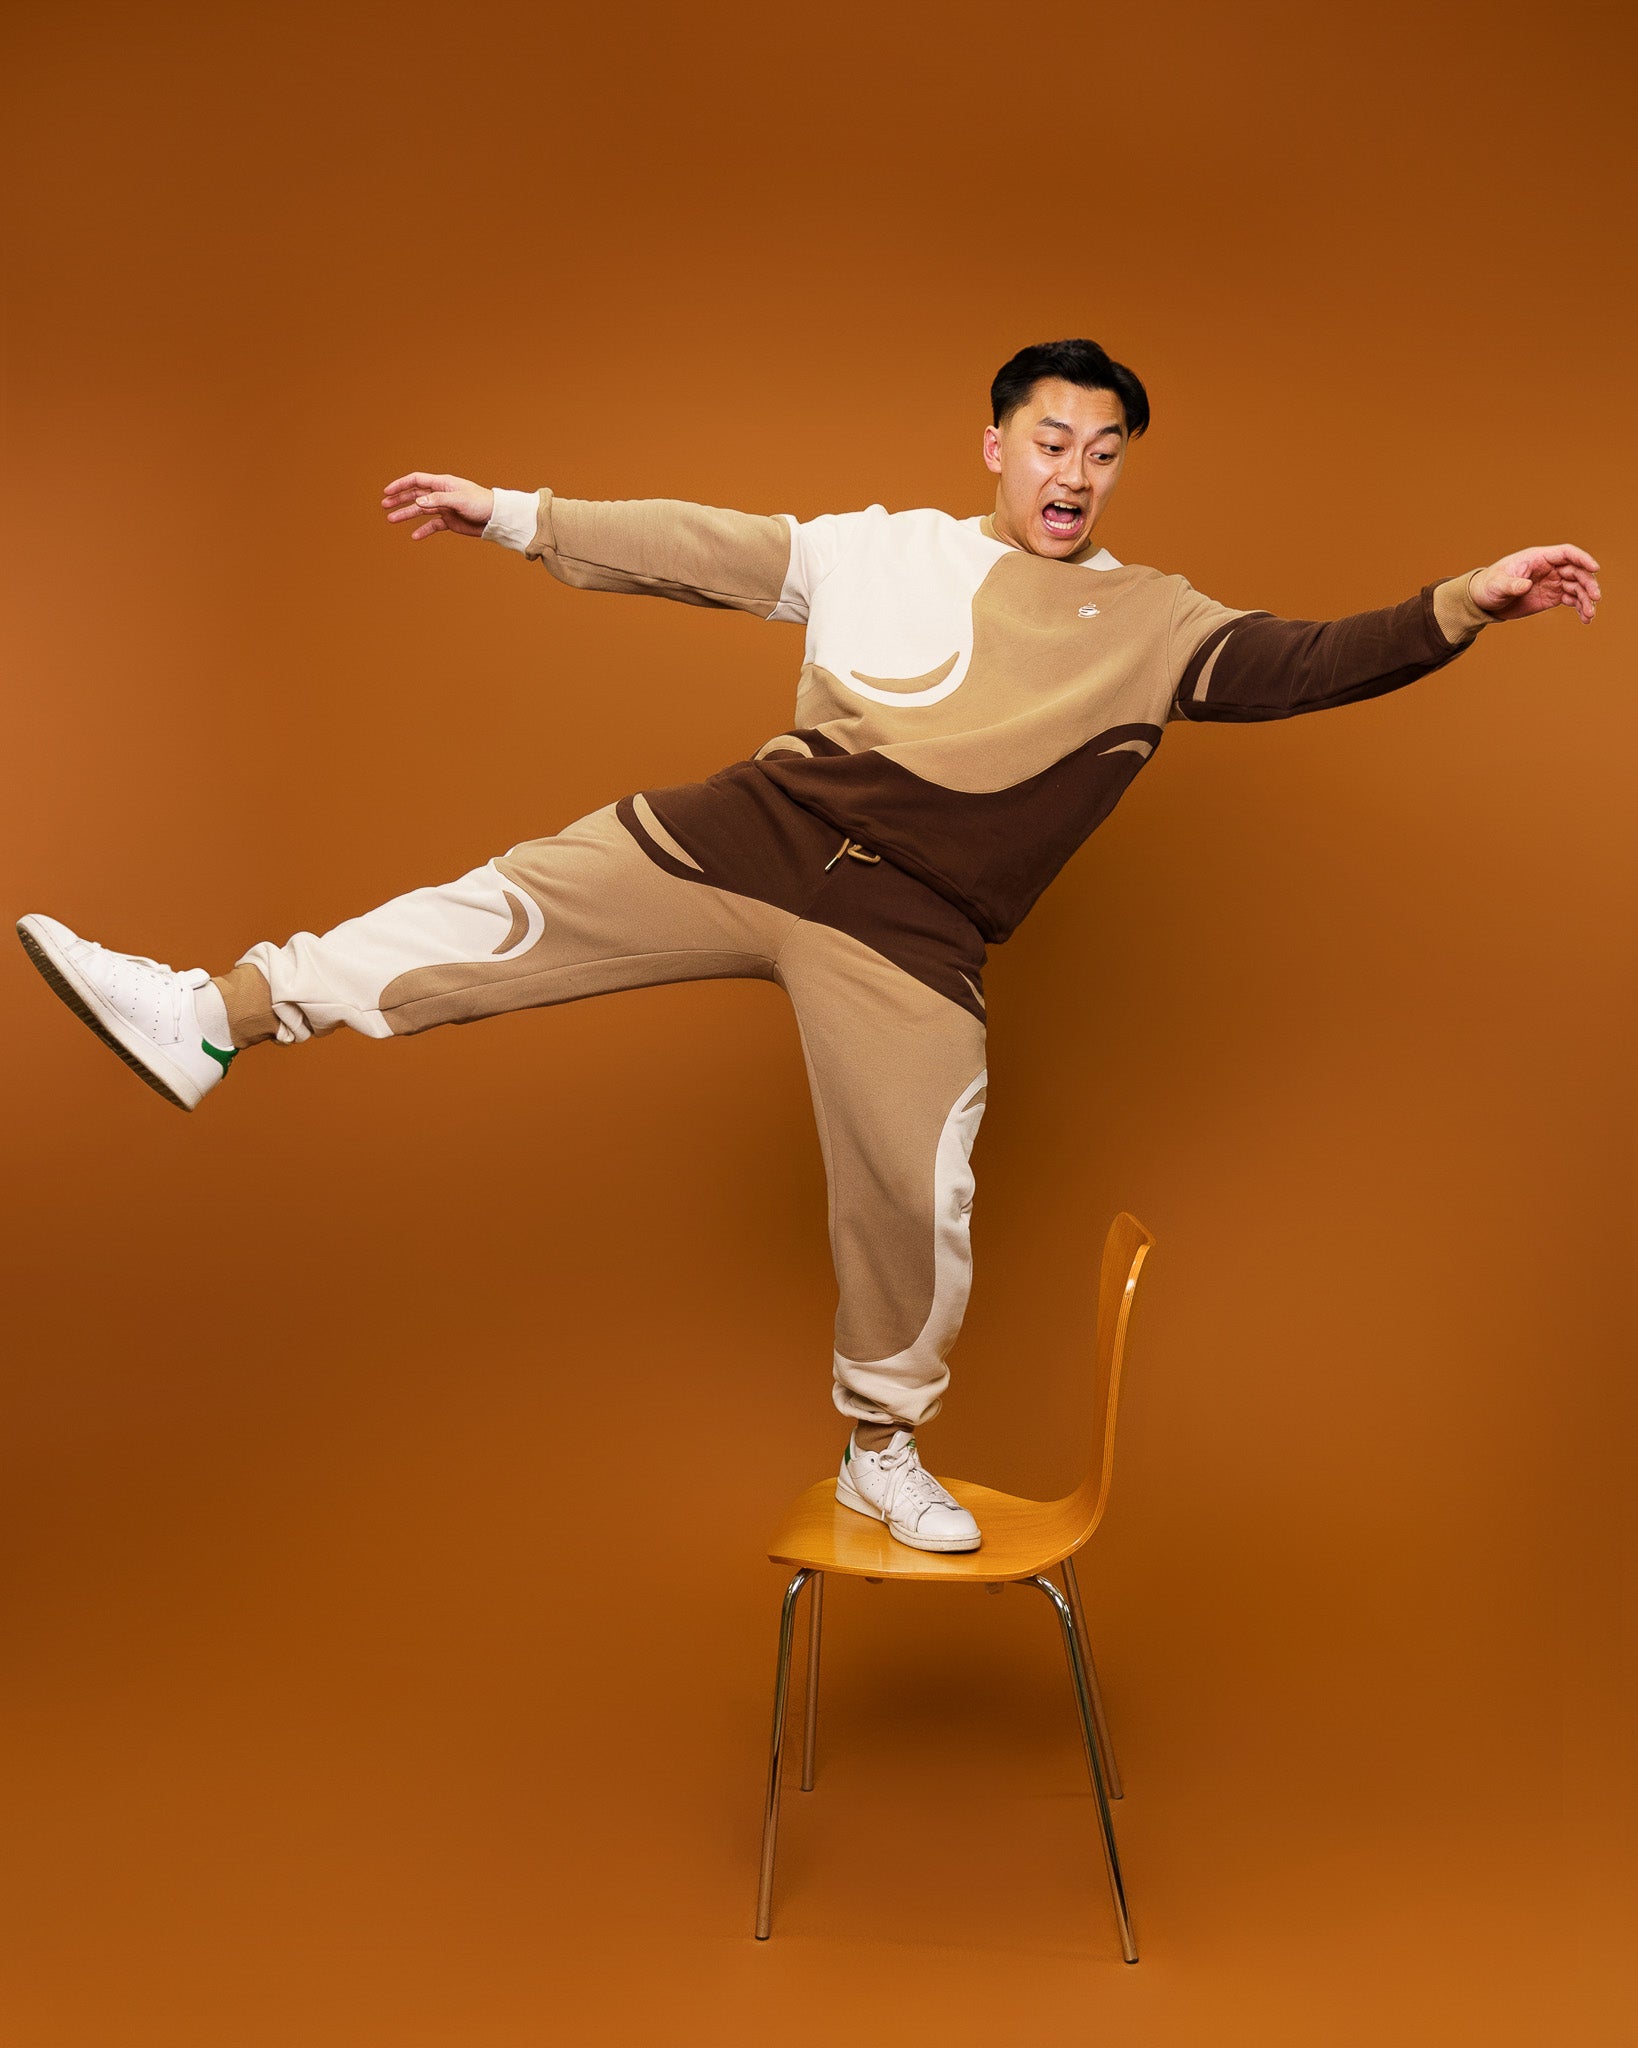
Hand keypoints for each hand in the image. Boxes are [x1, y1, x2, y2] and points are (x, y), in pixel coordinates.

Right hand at [381, 471, 493, 540]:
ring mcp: (444, 507)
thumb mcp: (459, 500)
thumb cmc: (480, 503)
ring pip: (420, 510)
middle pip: (414, 495)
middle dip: (399, 499)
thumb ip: (438, 500)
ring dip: (406, 514)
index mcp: (442, 483)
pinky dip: (423, 530)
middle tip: (384, 506)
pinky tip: (414, 536)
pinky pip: (432, 525)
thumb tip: (418, 502)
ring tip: (391, 520)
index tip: (387, 491)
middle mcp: (440, 494)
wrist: (495, 517)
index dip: (401, 484)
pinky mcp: (449, 521)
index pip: (416, 480)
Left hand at [1470, 544, 1600, 623]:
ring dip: (1586, 599)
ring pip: (1577, 587)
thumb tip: (1525, 586)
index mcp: (1538, 558)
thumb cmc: (1489, 585)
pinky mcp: (1552, 596)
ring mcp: (1553, 582)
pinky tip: (1585, 619)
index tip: (1595, 568)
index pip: (1566, 553)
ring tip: (1589, 615)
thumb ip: (1512, 584)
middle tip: (1595, 598)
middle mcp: (1550, 568)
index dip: (1582, 558)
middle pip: (1577, 571)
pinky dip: (1580, 608)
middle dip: (1588, 584)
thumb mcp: (1498, 584)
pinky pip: (1572, 600)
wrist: (1485, 601)